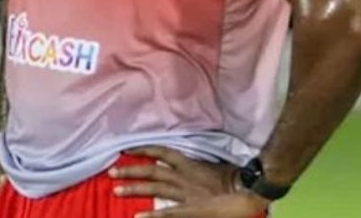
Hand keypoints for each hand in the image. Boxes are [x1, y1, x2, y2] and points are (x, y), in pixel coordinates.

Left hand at [108, 146, 268, 217]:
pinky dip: (153, 215)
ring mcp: (186, 194)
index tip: (126, 150)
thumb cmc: (235, 178)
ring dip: (135, 189)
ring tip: (116, 190)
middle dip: (131, 171)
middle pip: (152, 172)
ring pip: (155, 189)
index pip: (161, 152)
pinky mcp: (192, 210)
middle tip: (111, 172)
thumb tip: (181, 165)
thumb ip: (195, 167)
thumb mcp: (212, 167)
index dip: (143, 150)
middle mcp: (184, 177)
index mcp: (189, 165)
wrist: (249, 189)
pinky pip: (169, 213)